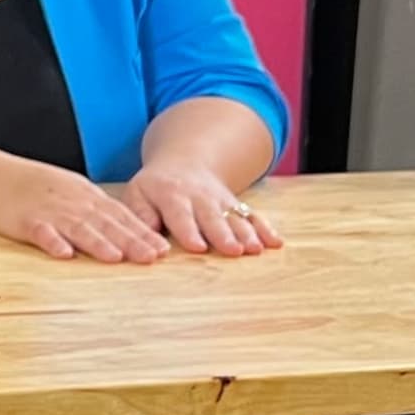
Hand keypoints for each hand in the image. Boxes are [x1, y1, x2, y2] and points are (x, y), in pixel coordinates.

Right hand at [0, 151, 165, 262]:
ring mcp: (50, 211)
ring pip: (78, 228)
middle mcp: (73, 203)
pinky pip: (41, 232)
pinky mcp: (26, 221)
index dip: (142, 233)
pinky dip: (53, 242)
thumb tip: (128, 232)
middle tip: (152, 257)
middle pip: (106, 224)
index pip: (120, 216)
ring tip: (116, 258)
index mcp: (87, 197)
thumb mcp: (73, 192)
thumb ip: (98, 211)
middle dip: (130, 241)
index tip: (163, 250)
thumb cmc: (37, 187)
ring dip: (98, 243)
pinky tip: (64, 254)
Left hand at [124, 161, 281, 256]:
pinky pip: (252, 215)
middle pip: (213, 218)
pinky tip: (276, 242)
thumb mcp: (137, 194)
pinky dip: (265, 228)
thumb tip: (146, 235)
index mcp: (172, 195)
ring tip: (256, 249)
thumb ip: (140, 214)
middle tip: (234, 251)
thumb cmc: (154, 188)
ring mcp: (221, 200)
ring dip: (247, 233)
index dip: (189, 231)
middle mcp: (200, 197)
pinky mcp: (236, 205)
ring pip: (235, 217)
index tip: (198, 247)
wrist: (184, 163)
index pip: (181, 216)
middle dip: (224, 234)